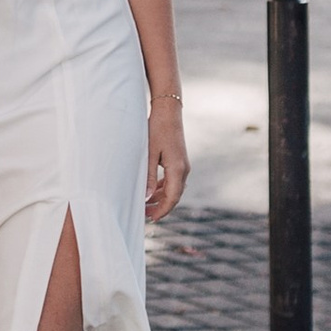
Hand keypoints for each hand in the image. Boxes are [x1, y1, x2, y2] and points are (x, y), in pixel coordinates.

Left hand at [144, 101, 188, 221]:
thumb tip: (147, 198)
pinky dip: (164, 188)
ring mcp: (183, 165)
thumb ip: (148, 177)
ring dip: (162, 198)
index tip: (151, 219)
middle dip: (161, 207)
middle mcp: (184, 169)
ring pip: (174, 189)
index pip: (172, 198)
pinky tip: (153, 190)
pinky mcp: (179, 161)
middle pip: (174, 196)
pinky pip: (173, 180)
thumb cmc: (156, 129)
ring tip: (146, 204)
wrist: (168, 111)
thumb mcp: (149, 153)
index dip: (162, 210)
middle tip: (145, 215)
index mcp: (177, 169)